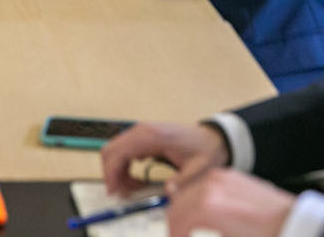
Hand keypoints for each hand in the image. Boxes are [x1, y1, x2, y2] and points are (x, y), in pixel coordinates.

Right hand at [100, 122, 229, 196]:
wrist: (212, 138)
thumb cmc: (205, 151)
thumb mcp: (199, 169)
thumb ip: (183, 181)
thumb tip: (168, 192)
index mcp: (152, 136)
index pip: (119, 152)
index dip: (112, 173)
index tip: (114, 191)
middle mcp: (142, 131)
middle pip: (111, 150)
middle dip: (112, 174)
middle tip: (124, 194)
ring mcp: (141, 132)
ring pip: (115, 152)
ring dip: (119, 173)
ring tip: (136, 189)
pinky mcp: (142, 137)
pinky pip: (123, 152)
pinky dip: (124, 168)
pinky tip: (139, 180)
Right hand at [166, 169, 293, 236]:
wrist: (297, 223)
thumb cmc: (268, 236)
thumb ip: (201, 235)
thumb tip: (187, 235)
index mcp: (207, 205)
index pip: (176, 220)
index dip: (174, 233)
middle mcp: (210, 185)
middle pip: (177, 204)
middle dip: (176, 223)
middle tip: (181, 235)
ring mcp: (221, 177)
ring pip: (188, 193)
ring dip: (185, 210)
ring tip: (191, 228)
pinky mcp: (231, 176)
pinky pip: (203, 186)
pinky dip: (198, 199)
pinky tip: (206, 214)